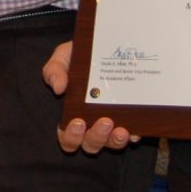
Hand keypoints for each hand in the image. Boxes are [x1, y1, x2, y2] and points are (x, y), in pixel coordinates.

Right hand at [41, 40, 138, 154]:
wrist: (105, 47)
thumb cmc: (79, 56)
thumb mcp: (63, 58)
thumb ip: (54, 70)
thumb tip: (58, 88)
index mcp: (71, 115)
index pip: (67, 138)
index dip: (71, 137)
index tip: (79, 122)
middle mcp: (91, 125)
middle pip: (90, 145)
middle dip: (97, 137)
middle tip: (105, 122)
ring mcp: (111, 126)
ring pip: (111, 144)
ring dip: (115, 141)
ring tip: (122, 130)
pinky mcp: (129, 121)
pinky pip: (132, 136)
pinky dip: (133, 136)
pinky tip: (136, 130)